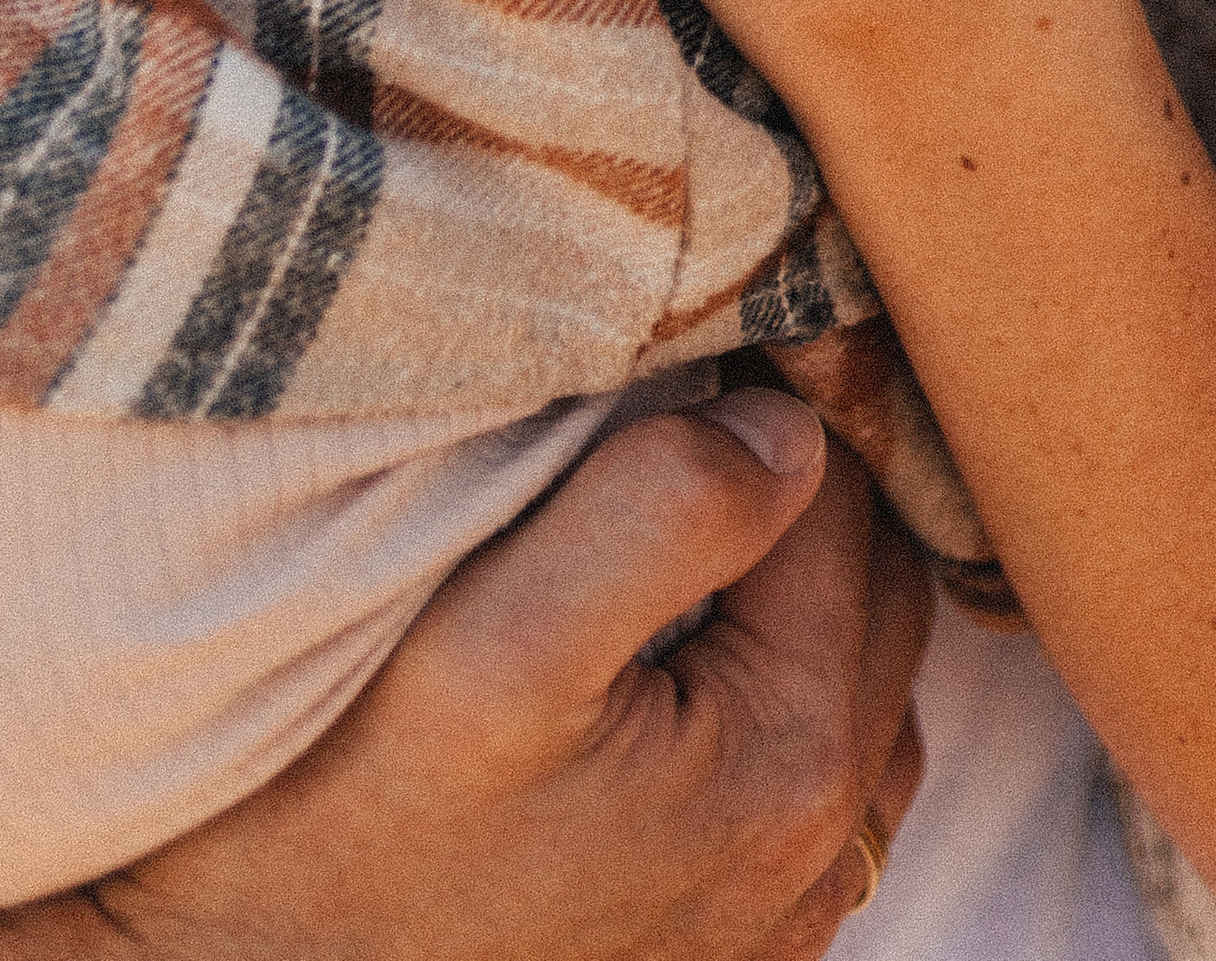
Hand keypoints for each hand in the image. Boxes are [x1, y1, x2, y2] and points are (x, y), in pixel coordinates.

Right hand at [0, 398, 928, 957]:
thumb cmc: (343, 821)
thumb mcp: (488, 645)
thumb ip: (659, 514)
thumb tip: (789, 427)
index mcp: (791, 757)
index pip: (845, 498)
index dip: (784, 390)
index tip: (714, 315)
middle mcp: (820, 846)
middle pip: (872, 577)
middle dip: (805, 471)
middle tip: (702, 380)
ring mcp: (781, 906)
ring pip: (855, 664)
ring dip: (801, 572)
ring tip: (692, 494)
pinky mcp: (732, 935)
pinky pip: (817, 763)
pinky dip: (781, 671)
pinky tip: (690, 632)